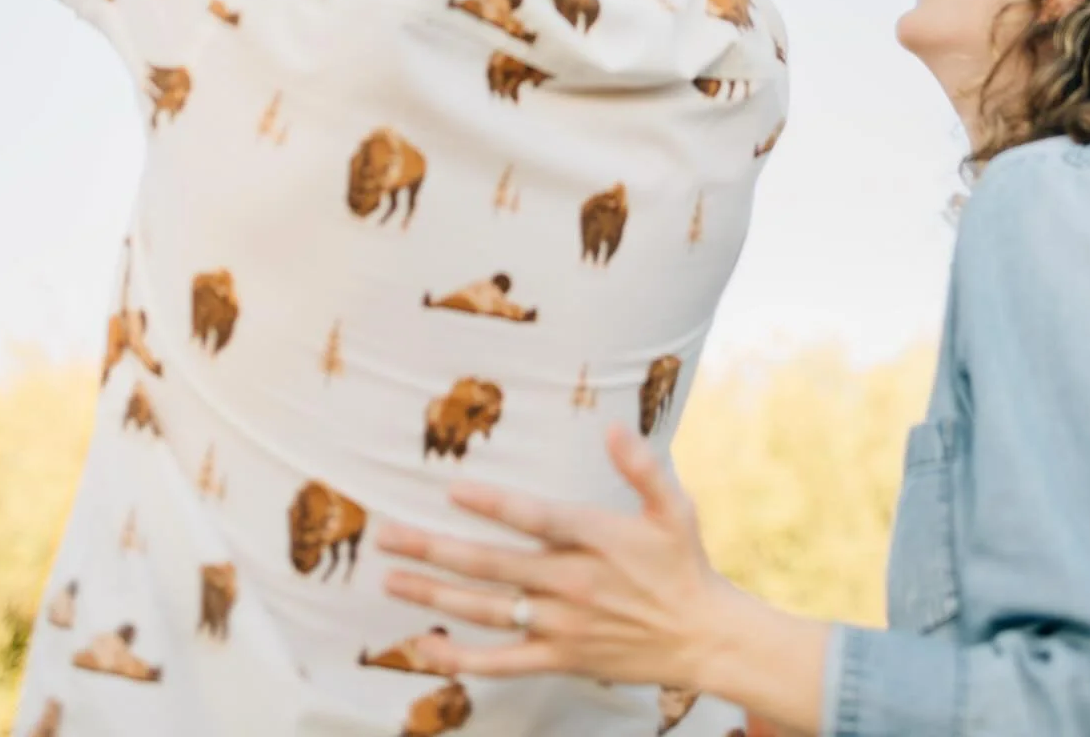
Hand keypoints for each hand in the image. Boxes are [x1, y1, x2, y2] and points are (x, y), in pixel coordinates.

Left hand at [376, 426, 729, 691]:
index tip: (452, 489)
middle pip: (491, 566)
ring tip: (390, 580)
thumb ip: (641, 466)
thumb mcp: (674, 507)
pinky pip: (500, 662)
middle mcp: (571, 584)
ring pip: (485, 611)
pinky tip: (422, 647)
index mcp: (596, 540)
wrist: (702, 637)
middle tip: (387, 537)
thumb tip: (611, 427)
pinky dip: (459, 658)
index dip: (493, 505)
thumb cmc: (683, 563)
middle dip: (434, 549)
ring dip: (434, 596)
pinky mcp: (560, 658)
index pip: (535, 519)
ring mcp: (561, 626)